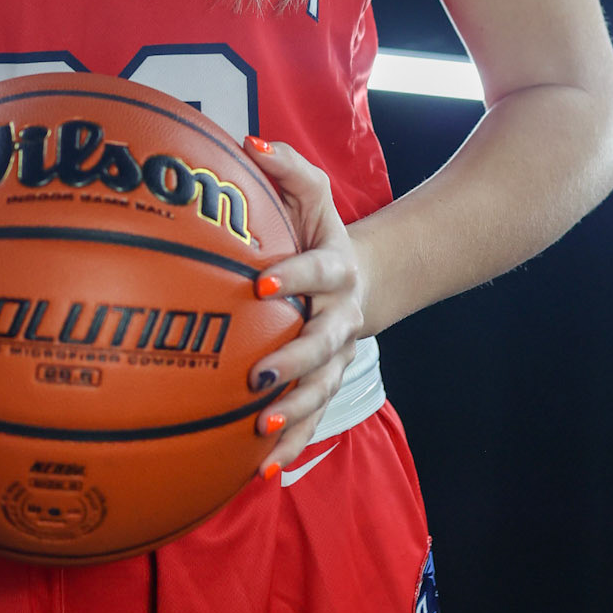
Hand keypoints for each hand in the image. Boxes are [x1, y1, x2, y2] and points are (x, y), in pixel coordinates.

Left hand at [242, 136, 367, 477]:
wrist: (365, 280)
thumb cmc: (321, 232)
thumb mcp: (311, 194)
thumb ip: (285, 165)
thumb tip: (247, 140)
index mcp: (335, 269)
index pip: (317, 272)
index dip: (294, 278)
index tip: (261, 285)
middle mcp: (341, 317)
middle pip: (323, 344)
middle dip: (293, 361)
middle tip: (258, 374)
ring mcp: (337, 356)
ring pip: (321, 391)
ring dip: (294, 413)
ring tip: (263, 432)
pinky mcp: (326, 384)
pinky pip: (311, 418)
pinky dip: (292, 444)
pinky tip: (264, 472)